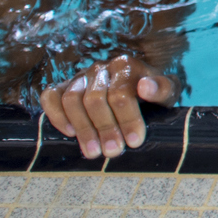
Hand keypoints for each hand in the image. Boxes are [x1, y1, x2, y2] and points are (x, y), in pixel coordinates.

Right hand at [39, 55, 177, 158]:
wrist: (135, 88)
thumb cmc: (152, 95)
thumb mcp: (167, 92)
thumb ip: (163, 89)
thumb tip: (145, 87)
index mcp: (126, 66)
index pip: (121, 94)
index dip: (128, 119)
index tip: (135, 142)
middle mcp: (100, 68)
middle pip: (95, 99)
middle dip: (105, 128)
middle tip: (113, 152)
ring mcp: (80, 77)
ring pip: (71, 100)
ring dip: (83, 129)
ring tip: (93, 152)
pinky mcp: (63, 86)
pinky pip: (50, 97)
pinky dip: (56, 115)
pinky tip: (70, 133)